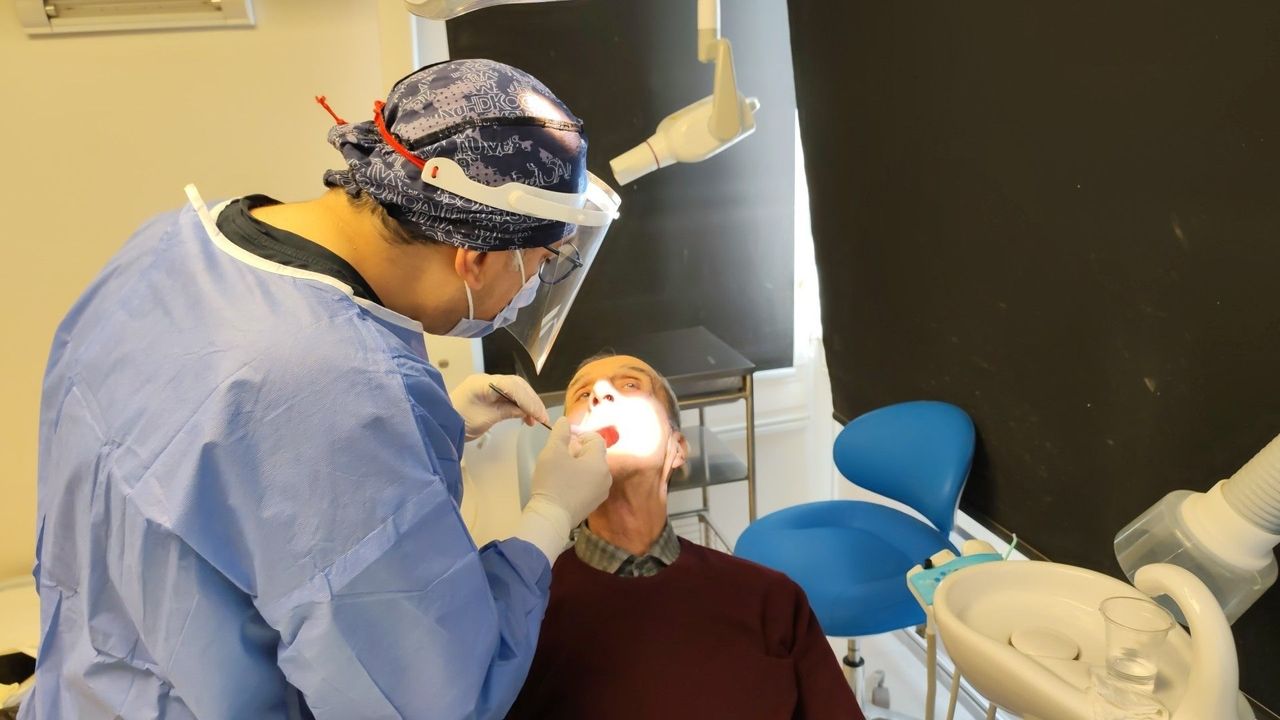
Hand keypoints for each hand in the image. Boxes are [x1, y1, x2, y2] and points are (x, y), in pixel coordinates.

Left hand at [449, 373, 549, 440]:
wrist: (438, 423)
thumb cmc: (459, 422)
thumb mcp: (484, 420)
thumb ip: (506, 412)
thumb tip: (526, 412)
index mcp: (484, 383)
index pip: (513, 386)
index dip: (529, 400)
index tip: (539, 416)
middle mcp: (487, 380)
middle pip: (517, 385)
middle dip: (531, 401)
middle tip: (542, 418)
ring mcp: (488, 386)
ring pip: (515, 389)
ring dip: (527, 403)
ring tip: (535, 420)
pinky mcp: (488, 394)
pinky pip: (509, 395)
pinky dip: (519, 404)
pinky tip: (525, 417)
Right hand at [514, 419, 612, 561]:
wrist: (551, 517)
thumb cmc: (553, 481)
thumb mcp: (553, 452)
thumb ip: (560, 433)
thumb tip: (566, 421)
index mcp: (599, 462)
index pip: (595, 438)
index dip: (579, 434)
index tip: (562, 440)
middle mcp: (606, 476)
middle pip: (593, 454)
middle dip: (576, 451)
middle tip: (558, 456)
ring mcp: (601, 492)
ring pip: (591, 470)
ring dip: (577, 466)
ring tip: (559, 471)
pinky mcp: (593, 504)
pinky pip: (588, 484)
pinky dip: (578, 480)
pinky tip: (563, 486)